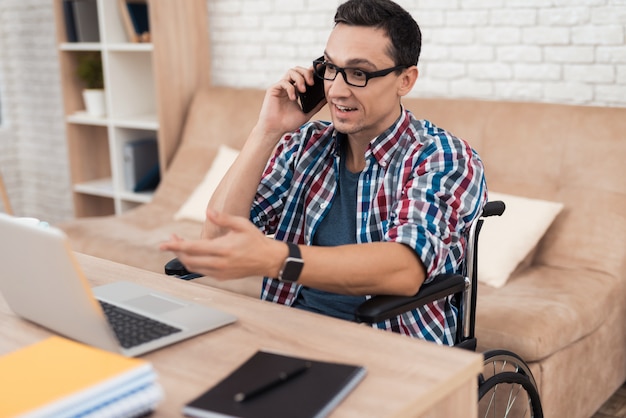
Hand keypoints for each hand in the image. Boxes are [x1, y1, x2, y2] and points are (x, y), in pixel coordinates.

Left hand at [160, 210, 286, 279]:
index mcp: (223, 249)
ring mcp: (220, 272)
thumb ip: (223, 218)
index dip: (175, 246)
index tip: (163, 244)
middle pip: (188, 260)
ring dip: (183, 257)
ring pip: (193, 267)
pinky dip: (193, 263)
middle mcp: (219, 263)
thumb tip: (208, 212)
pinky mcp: (222, 277)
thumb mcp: (241, 224)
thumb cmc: (255, 240)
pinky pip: (202, 271)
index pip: (192, 248)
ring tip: (180, 246)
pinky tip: (193, 254)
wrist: (268, 260)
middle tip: (171, 240)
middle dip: (176, 251)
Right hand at [254, 66, 326, 141]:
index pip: (304, 75)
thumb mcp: (306, 113)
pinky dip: (291, 88)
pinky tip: (294, 98)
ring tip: (303, 90)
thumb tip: (327, 97)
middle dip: (306, 73)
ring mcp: (281, 87)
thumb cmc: (288, 123)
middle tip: (312, 83)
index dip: (312, 72)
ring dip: (299, 79)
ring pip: (291, 72)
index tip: (320, 72)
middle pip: (298, 69)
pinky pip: (284, 82)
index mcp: (296, 90)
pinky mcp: (273, 89)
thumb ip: (316, 105)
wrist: (275, 129)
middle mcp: (288, 86)